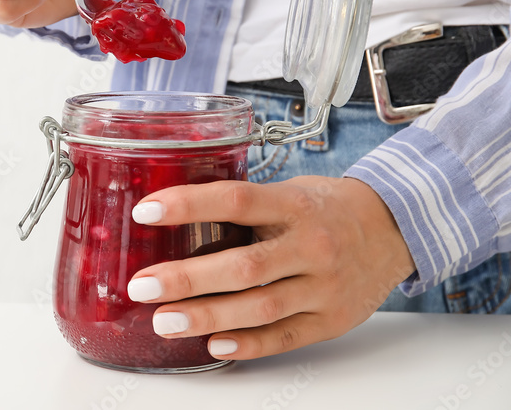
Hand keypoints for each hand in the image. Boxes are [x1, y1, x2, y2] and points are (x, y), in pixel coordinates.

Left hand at [126, 176, 415, 359]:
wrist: (395, 228)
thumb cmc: (326, 208)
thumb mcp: (289, 192)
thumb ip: (244, 207)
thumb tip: (177, 218)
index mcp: (294, 205)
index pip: (235, 200)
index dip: (187, 205)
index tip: (145, 212)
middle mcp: (311, 246)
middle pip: (243, 266)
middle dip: (186, 278)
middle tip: (141, 286)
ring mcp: (324, 286)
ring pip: (260, 307)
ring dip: (207, 317)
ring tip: (164, 321)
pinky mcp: (331, 319)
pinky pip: (285, 337)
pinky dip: (248, 343)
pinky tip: (213, 344)